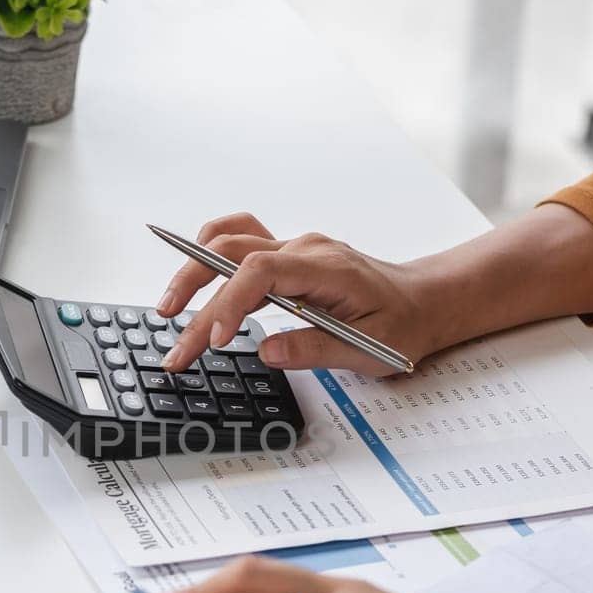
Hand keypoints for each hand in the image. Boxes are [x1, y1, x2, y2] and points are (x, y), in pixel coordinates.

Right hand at [155, 213, 440, 376]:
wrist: (424, 300)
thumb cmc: (403, 323)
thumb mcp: (370, 349)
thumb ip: (315, 349)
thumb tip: (268, 351)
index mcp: (325, 267)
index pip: (260, 270)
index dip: (229, 303)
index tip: (214, 341)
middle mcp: (303, 249)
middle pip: (230, 251)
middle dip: (193, 294)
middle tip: (174, 346)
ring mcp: (293, 249)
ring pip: (228, 241)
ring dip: (192, 269)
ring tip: (168, 308)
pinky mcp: (285, 259)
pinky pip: (238, 245)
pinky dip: (209, 261)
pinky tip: (193, 288)